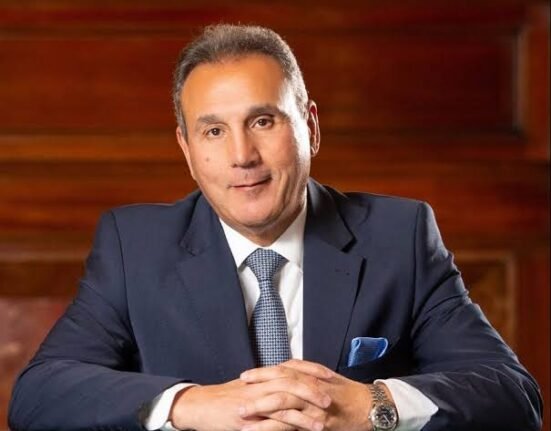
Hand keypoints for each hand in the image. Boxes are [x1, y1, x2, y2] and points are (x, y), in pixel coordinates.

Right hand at [169, 373, 330, 430]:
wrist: (201, 406)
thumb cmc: (226, 399)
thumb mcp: (250, 388)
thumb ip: (269, 386)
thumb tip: (289, 386)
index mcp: (264, 377)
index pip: (293, 368)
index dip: (312, 371)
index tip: (329, 376)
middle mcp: (261, 385)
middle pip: (293, 381)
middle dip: (314, 389)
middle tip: (331, 398)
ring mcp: (255, 401)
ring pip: (286, 400)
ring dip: (307, 411)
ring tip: (324, 419)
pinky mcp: (249, 418)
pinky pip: (273, 420)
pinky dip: (289, 425)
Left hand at [241, 359, 378, 430]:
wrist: (370, 407)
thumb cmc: (347, 391)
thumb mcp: (326, 375)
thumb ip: (305, 369)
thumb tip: (285, 364)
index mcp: (311, 376)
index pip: (281, 372)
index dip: (262, 373)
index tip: (245, 376)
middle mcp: (311, 390)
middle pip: (280, 388)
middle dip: (257, 393)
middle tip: (238, 399)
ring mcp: (314, 409)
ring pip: (285, 408)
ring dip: (263, 414)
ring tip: (244, 420)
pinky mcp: (318, 425)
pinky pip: (295, 426)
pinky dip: (278, 429)